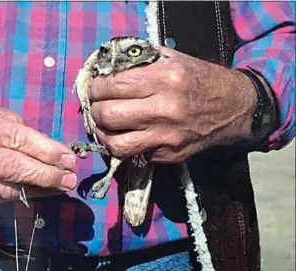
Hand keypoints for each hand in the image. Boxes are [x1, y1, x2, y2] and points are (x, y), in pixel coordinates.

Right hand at [0, 102, 77, 202]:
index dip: (45, 150)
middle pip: (11, 168)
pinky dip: (29, 195)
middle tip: (70, 178)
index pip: (16, 139)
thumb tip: (54, 152)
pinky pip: (4, 198)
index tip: (68, 158)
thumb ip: (23, 131)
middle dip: (45, 175)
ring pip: (8, 189)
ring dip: (41, 189)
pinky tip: (46, 190)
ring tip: (63, 185)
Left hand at [89, 46, 257, 162]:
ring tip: (102, 124)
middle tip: (96, 104)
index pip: (113, 85)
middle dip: (94, 109)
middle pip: (109, 115)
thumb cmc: (200, 79)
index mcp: (165, 80)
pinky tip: (122, 134)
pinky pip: (133, 154)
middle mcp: (164, 110)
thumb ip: (140, 60)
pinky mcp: (168, 155)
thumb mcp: (174, 58)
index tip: (94, 86)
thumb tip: (107, 68)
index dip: (96, 87)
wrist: (233, 108)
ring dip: (102, 133)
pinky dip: (121, 144)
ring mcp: (166, 137)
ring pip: (115, 144)